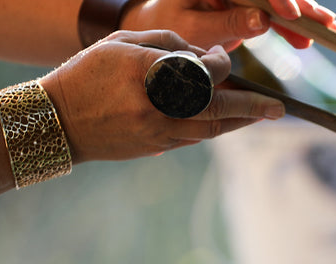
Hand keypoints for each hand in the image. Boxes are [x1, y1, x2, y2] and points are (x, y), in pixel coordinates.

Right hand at [40, 30, 284, 162]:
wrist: (56, 121)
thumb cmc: (87, 74)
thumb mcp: (121, 43)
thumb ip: (166, 43)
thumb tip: (205, 55)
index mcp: (149, 72)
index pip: (203, 71)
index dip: (221, 64)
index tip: (223, 58)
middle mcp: (158, 105)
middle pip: (217, 107)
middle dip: (251, 107)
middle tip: (279, 108)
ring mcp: (159, 131)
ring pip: (212, 129)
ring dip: (241, 123)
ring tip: (264, 115)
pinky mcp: (157, 147)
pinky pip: (197, 138)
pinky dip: (218, 129)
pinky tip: (232, 123)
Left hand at [122, 0, 335, 51]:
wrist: (154, 25)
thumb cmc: (165, 26)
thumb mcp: (193, 29)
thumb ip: (227, 24)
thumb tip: (262, 20)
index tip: (292, 14)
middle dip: (300, 4)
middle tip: (324, 22)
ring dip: (304, 15)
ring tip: (328, 29)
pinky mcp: (244, 2)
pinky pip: (273, 11)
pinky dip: (292, 25)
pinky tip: (309, 36)